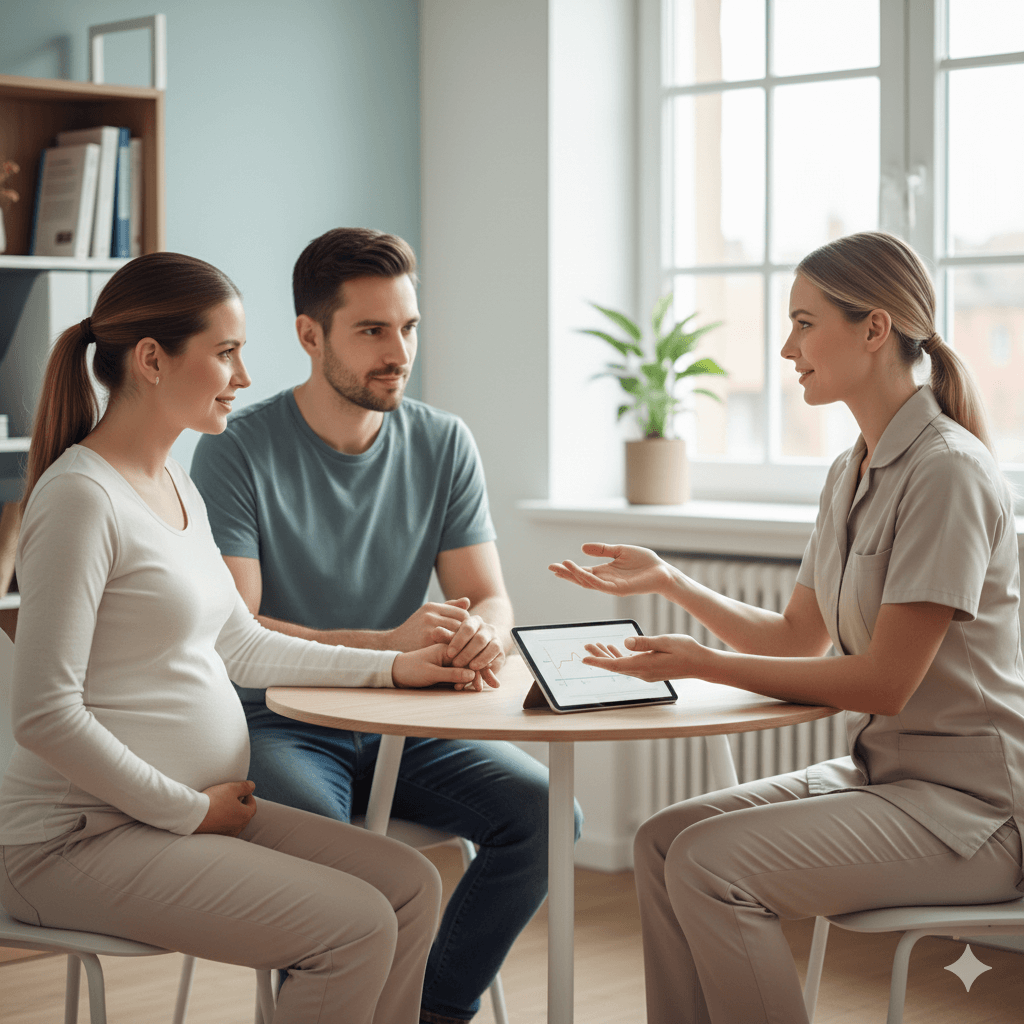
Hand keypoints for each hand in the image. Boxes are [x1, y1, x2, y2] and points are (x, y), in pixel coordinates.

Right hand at [195, 780, 256, 836]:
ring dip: (231, 814)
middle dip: (240, 805)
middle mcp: (238, 828)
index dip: (248, 796)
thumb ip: (245, 786)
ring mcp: (227, 834)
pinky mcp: (216, 838)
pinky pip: (222, 828)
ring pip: (233, 823)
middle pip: (243, 815)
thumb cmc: (214, 801)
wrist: (193, 816)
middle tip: (232, 797)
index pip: (252, 805)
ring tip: (222, 805)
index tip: (242, 791)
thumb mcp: (232, 788)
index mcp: (245, 816)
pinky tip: (214, 815)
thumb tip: (252, 786)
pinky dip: (221, 821)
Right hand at [386, 598, 471, 650]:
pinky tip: (459, 657)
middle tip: (473, 645)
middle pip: (461, 624)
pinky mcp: (426, 642)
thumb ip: (449, 607)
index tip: (470, 635)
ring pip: (457, 635)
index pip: (462, 613)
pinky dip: (456, 651)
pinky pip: (449, 646)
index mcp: (432, 607)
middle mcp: (430, 615)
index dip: (468, 625)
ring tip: (468, 651)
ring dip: (464, 644)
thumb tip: (467, 601)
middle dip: (468, 636)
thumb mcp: (429, 615)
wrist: (392, 645)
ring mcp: (428, 628)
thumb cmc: (415, 630)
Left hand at [392, 643, 495, 690]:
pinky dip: (472, 677)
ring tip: (488, 686)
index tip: (483, 680)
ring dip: (479, 675)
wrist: (396, 671)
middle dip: (483, 672)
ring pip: (471, 665)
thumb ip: (451, 673)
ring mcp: (451, 657)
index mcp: (446, 646)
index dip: (478, 667)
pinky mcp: (449, 665)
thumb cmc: (411, 670)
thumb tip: (471, 673)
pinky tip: (478, 684)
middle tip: (491, 685)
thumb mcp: (430, 673)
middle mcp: (451, 649)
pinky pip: (465, 670)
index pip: (468, 654)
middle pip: (472, 659)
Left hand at [443, 610, 505, 677]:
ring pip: (492, 648)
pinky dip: (489, 669)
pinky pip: (497, 661)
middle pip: (480, 639)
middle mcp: (487, 629)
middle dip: (468, 653)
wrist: (475, 651)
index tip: (449, 653)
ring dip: (481, 659)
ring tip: (470, 669)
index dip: (458, 641)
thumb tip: (435, 631)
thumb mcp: (450, 640)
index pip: (468, 628)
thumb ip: (444, 636)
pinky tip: (481, 676)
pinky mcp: (501, 654)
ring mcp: (496, 640)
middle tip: (456, 664)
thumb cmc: (457, 644)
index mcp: (474, 621)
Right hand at [549, 543, 672, 597]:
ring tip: (563, 565)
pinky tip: (580, 571)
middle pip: (581, 579)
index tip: (555, 565)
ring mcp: (611, 587)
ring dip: (574, 575)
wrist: (662, 571)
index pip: (583, 571)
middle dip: (566, 574)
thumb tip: (583, 547)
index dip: (569, 569)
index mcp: (605, 572)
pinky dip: (588, 578)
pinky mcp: (619, 590)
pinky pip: (600, 585)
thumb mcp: (620, 550)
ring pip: (588, 582)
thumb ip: (603, 550)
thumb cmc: (645, 562)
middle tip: (551, 568)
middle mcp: (606, 580)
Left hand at [582, 633, 707, 681]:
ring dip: (608, 656)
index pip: (615, 664)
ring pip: (622, 665)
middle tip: (586, 647)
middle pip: (615, 665)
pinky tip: (616, 649)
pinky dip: (620, 656)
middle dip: (599, 656)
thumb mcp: (665, 641)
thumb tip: (625, 642)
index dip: (599, 661)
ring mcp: (647, 673)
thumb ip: (644, 642)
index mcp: (644, 665)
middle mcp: (643, 673)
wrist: (701, 664)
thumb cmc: (686, 650)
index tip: (585, 658)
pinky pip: (630, 665)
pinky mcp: (651, 671)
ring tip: (596, 645)